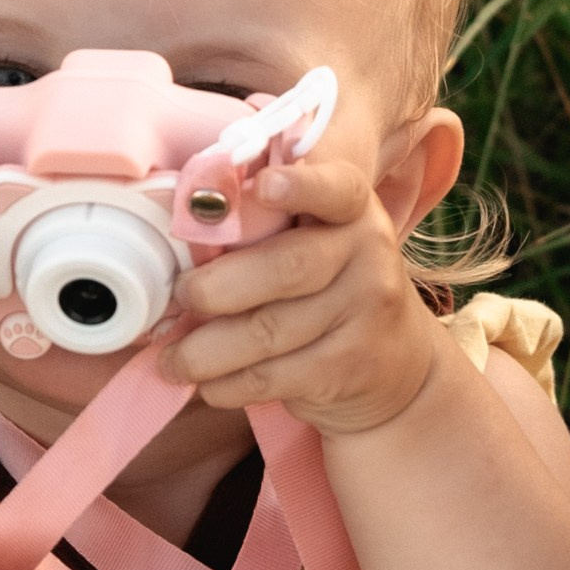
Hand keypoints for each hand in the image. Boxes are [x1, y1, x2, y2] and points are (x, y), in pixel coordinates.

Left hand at [157, 151, 439, 435]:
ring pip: (267, 331)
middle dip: (216, 287)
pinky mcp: (347, 368)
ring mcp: (363, 315)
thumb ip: (267, 228)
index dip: (300, 185)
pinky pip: (270, 376)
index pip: (336, 188)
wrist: (398, 367)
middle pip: (285, 267)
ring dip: (204, 350)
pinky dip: (226, 384)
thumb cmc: (331, 292)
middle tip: (179, 297)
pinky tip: (207, 384)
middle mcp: (367, 256)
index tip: (264, 185)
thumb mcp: (318, 244)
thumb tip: (186, 232)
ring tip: (172, 358)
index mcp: (352, 212)